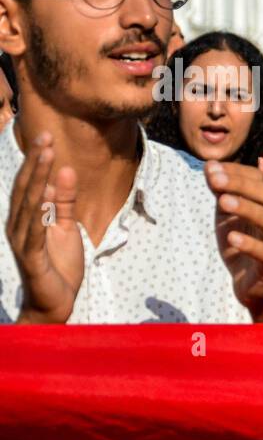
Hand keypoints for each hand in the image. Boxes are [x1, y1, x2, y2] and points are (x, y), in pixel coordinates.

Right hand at [5, 132, 82, 323]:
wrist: (55, 303)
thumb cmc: (60, 266)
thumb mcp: (67, 228)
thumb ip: (65, 202)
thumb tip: (65, 172)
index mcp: (27, 218)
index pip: (31, 184)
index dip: (38, 161)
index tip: (47, 137)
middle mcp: (19, 225)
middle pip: (27, 188)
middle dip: (36, 162)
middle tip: (45, 136)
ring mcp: (23, 241)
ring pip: (29, 203)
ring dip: (37, 178)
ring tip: (46, 156)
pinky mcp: (32, 256)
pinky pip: (35, 230)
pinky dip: (39, 212)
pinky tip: (44, 195)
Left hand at [206, 161, 262, 319]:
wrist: (252, 283)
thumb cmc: (241, 243)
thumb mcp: (228, 215)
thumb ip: (223, 191)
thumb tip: (210, 165)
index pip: (258, 181)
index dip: (236, 172)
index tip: (211, 168)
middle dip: (242, 185)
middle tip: (215, 180)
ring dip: (248, 209)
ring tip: (223, 202)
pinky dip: (250, 245)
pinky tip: (231, 238)